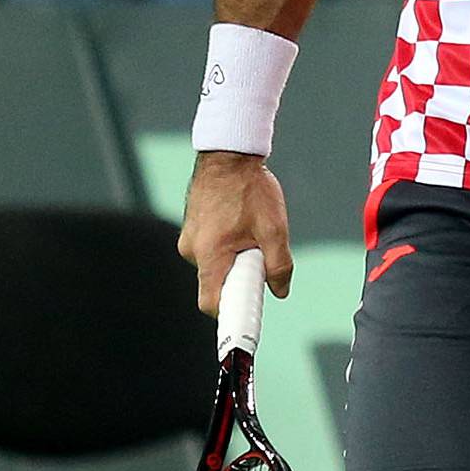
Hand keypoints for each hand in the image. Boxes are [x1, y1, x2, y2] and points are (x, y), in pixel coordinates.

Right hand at [178, 153, 293, 312]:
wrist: (229, 153)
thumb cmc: (250, 188)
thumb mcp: (275, 229)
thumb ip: (279, 265)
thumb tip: (280, 290)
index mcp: (210, 255)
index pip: (212, 303)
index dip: (231, 313)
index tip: (247, 317)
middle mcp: (192, 250)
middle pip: (216, 284)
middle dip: (240, 278)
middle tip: (259, 256)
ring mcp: (189, 238)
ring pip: (215, 265)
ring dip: (235, 258)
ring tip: (250, 230)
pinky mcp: (192, 228)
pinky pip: (211, 248)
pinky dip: (227, 245)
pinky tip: (240, 222)